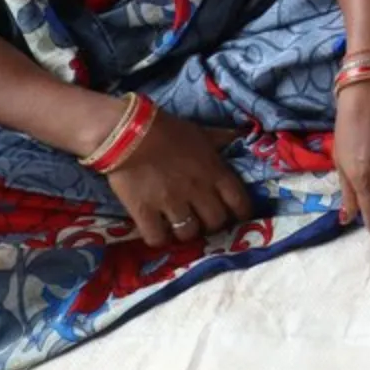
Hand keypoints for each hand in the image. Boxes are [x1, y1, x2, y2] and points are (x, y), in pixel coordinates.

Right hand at [103, 104, 255, 247]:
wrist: (128, 132)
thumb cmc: (168, 130)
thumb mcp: (201, 132)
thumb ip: (221, 138)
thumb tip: (240, 135)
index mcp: (214, 171)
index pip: (239, 201)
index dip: (241, 213)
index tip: (238, 216)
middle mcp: (197, 191)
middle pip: (215, 221)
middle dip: (213, 224)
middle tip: (205, 220)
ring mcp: (171, 203)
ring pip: (189, 233)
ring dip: (187, 233)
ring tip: (181, 227)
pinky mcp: (145, 211)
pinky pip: (156, 238)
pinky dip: (159, 239)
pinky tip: (158, 233)